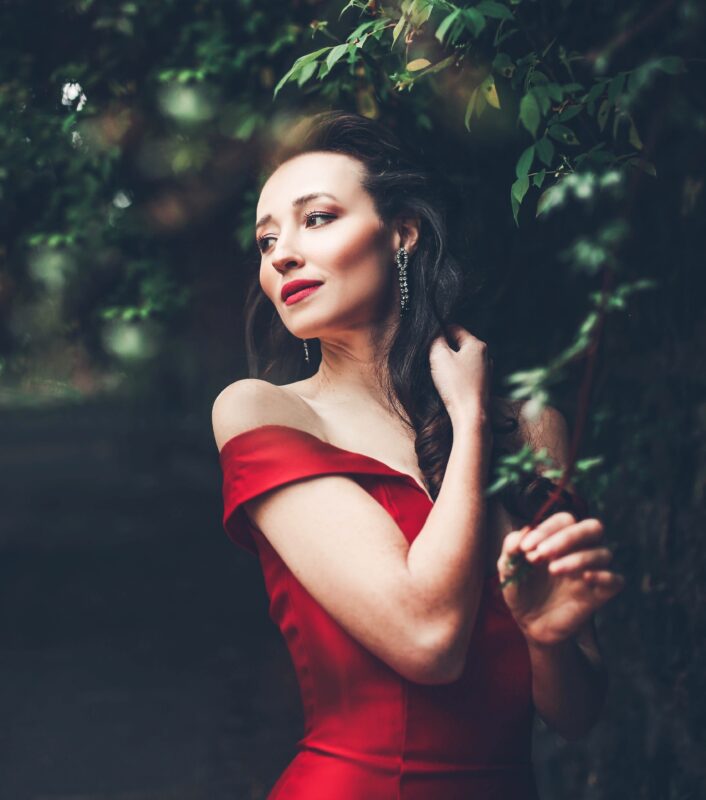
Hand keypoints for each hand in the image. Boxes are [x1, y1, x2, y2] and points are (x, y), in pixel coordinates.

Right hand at [429, 323, 491, 424]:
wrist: (471, 415)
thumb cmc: (456, 386)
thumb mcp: (439, 356)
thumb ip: (435, 340)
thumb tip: (435, 333)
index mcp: (477, 344)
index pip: (454, 328)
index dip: (438, 334)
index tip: (429, 346)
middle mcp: (485, 355)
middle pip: (458, 344)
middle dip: (444, 351)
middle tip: (433, 363)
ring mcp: (486, 371)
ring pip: (461, 360)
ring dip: (449, 365)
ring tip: (441, 377)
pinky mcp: (482, 385)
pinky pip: (465, 374)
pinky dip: (456, 377)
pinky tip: (450, 387)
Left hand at [497, 511, 623, 646]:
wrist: (529, 624)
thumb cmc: (521, 589)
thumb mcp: (508, 567)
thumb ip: (511, 546)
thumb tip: (523, 532)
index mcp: (559, 538)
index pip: (564, 520)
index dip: (546, 529)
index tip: (525, 548)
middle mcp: (580, 550)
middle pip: (593, 528)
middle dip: (568, 537)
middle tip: (543, 552)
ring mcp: (591, 571)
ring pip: (603, 553)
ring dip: (578, 558)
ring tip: (553, 570)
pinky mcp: (600, 594)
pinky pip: (616, 580)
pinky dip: (603, 576)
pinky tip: (584, 579)